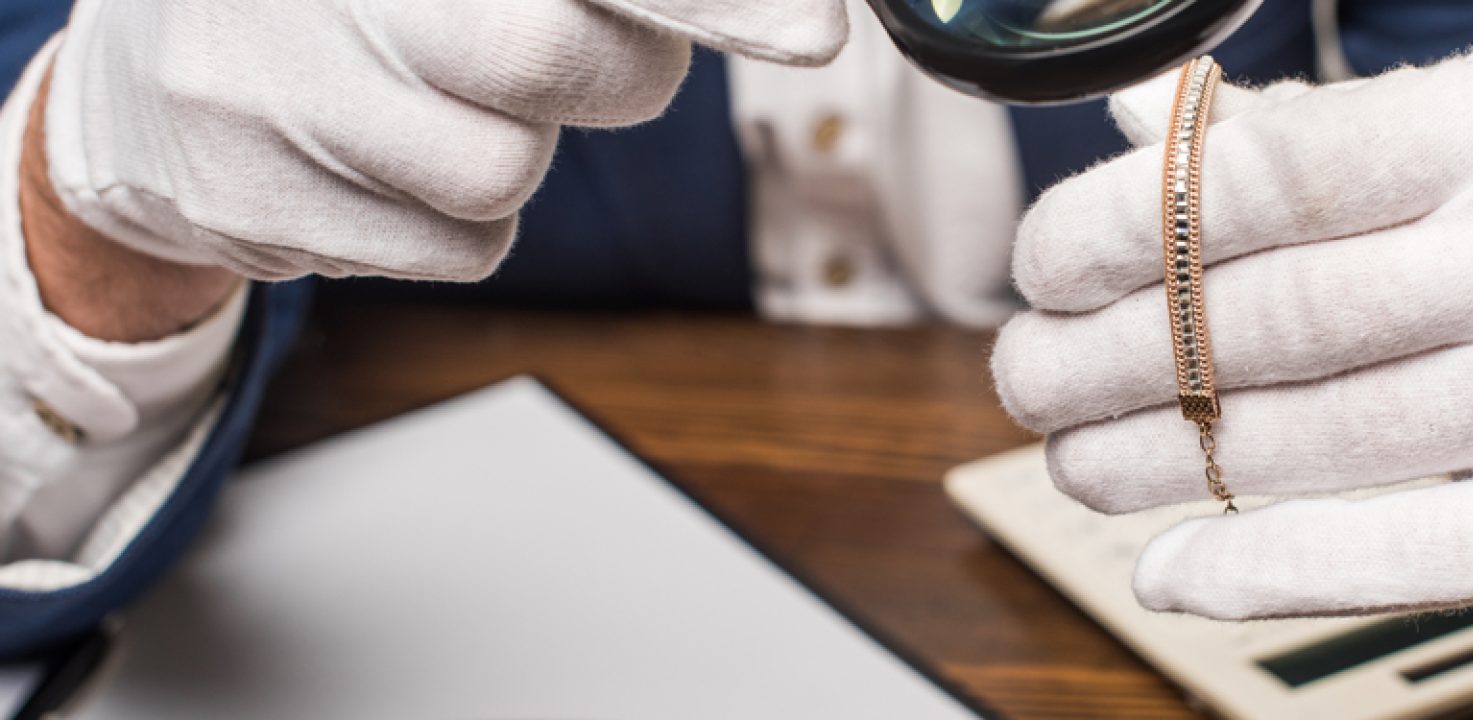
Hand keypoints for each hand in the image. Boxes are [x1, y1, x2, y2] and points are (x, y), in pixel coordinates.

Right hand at [37, 0, 846, 280]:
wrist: (143, 86)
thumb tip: (788, 8)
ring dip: (517, 149)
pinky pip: (456, 245)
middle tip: (596, 52)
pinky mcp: (249, 194)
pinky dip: (457, 217)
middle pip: (546, 53)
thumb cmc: (346, 3)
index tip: (810, 28)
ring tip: (439, 97)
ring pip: (504, 171)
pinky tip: (384, 162)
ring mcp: (262, 81)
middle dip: (620, 70)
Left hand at [992, 21, 1472, 618]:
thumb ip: (1324, 134)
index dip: (1120, 226)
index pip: (1268, 177)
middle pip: (1270, 320)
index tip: (1045, 263)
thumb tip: (1142, 145)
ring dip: (1150, 462)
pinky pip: (1395, 561)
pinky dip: (1259, 575)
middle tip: (1027, 370)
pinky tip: (1170, 569)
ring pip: (1308, 444)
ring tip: (1070, 452)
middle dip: (1106, 357)